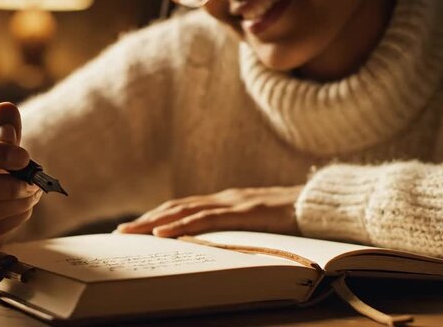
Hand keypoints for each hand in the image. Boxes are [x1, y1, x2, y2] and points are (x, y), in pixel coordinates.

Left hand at [117, 186, 302, 237]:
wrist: (322, 204)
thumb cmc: (295, 216)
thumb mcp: (260, 225)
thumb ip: (240, 228)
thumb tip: (222, 244)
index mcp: (226, 202)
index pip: (183, 207)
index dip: (158, 216)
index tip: (136, 227)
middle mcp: (223, 199)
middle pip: (175, 207)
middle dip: (146, 219)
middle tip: (120, 231)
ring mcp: (232, 203)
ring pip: (183, 211)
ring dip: (153, 222)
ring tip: (130, 232)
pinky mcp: (243, 212)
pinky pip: (205, 219)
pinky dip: (180, 225)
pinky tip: (161, 233)